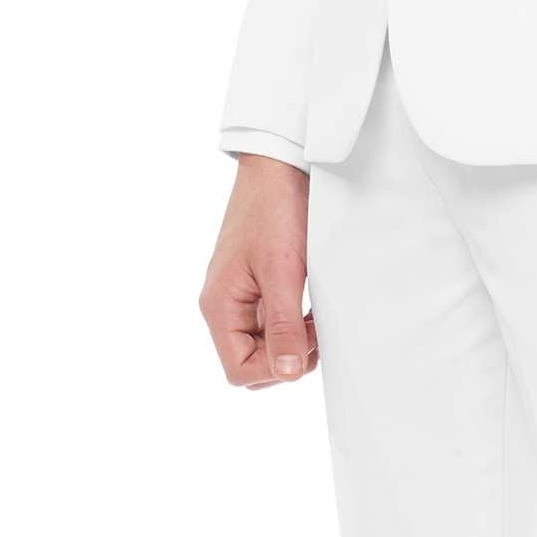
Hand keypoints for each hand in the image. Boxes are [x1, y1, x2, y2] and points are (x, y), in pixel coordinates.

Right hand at [199, 155, 317, 389]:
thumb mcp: (282, 271)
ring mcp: (240, 292)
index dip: (275, 368)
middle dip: (285, 356)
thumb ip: (283, 325)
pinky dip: (293, 321)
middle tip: (316, 331)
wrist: (279, 163)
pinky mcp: (256, 281)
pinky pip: (270, 319)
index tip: (307, 345)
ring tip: (317, 317)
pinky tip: (312, 307)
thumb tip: (287, 373)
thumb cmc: (275, 209)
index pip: (239, 368)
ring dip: (292, 339)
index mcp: (219, 305)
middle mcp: (224, 303)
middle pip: (250, 360)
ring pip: (263, 342)